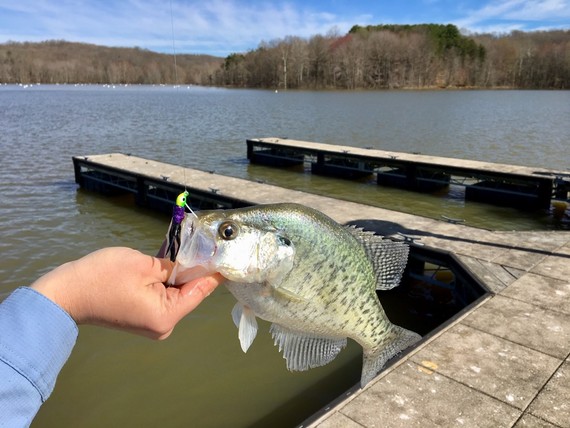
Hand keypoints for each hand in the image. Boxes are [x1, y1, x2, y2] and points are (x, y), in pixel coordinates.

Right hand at [31, 247, 222, 339]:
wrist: (66, 293)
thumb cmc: (102, 277)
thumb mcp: (144, 265)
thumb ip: (175, 265)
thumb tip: (195, 264)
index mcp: (166, 316)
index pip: (200, 291)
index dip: (214, 271)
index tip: (229, 257)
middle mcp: (163, 326)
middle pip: (189, 293)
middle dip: (195, 269)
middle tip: (209, 245)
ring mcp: (153, 323)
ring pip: (176, 293)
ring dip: (179, 273)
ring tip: (191, 249)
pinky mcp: (143, 317)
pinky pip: (162, 296)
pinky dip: (166, 280)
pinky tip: (171, 261)